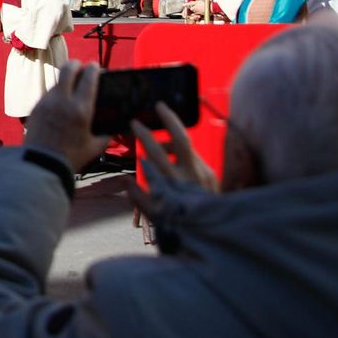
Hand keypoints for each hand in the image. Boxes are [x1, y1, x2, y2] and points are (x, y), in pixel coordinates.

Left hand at [22, 61, 109, 170]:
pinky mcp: (35, 108)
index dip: (93, 69)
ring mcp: (46, 102)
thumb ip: (106, 136)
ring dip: (65, 81)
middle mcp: (62, 101)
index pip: (88, 79)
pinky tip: (59, 102)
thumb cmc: (71, 158)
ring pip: (56, 82)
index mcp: (81, 109)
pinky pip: (47, 95)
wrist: (42, 164)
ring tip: (70, 87)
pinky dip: (55, 94)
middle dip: (76, 64)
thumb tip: (113, 129)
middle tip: (80, 66)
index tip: (95, 66)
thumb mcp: (95, 148)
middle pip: (68, 69)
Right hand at [126, 102, 217, 223]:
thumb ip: (138, 197)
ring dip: (172, 142)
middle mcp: (191, 174)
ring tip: (160, 146)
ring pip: (187, 147)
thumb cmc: (178, 224)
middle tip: (159, 105)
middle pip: (181, 139)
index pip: (156, 152)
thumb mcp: (154, 215)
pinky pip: (193, 158)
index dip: (144, 135)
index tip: (134, 123)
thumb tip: (125, 181)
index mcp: (173, 183)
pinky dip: (181, 155)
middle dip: (169, 119)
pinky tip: (174, 162)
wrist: (211, 231)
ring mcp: (204, 173)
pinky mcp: (211, 174)